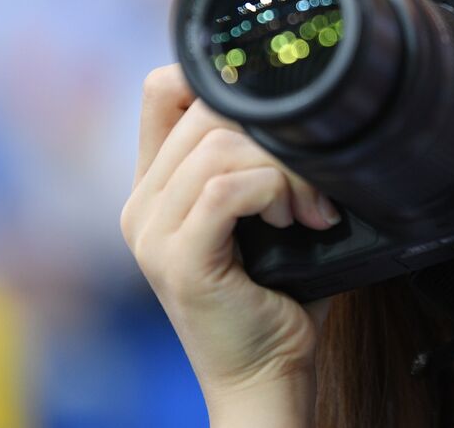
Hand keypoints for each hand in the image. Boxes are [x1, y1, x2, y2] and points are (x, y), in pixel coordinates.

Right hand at [120, 65, 338, 423]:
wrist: (266, 375)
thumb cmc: (277, 295)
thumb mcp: (264, 212)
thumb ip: (258, 157)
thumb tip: (303, 100)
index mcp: (155, 186)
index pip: (162, 89)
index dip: (219, 79)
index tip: (278, 112)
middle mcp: (141, 204)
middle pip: (203, 108)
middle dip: (274, 132)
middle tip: (312, 185)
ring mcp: (151, 232)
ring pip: (218, 145)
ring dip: (282, 168)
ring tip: (307, 208)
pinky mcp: (176, 259)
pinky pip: (223, 188)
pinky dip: (271, 190)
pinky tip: (292, 219)